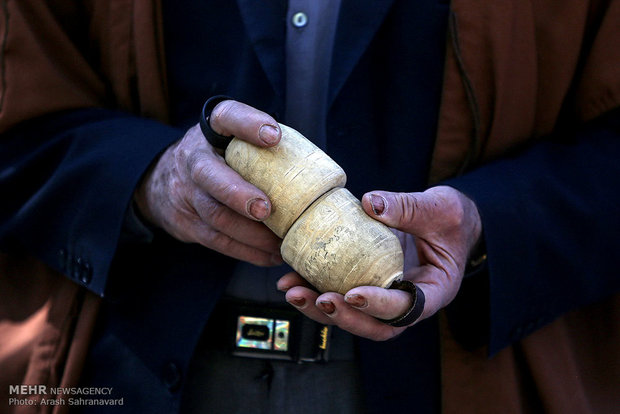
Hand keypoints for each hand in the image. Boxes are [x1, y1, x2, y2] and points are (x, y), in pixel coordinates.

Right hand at [134, 100, 283, 265]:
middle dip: (238, 194)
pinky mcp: (186, 222)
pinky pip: (217, 241)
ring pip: (215, 215)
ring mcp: (185, 192)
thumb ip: (260, 145)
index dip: (248, 124)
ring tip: (279, 243)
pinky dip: (247, 251)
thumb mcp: (230, 137)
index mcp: (211, 130)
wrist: (164, 181)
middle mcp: (193, 158)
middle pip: (209, 175)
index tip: (274, 135)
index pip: (227, 117)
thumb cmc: (219, 157)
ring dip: (251, 233)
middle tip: (266, 209)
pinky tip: (271, 256)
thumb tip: (314, 169)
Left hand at [277, 186, 481, 339]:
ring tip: (292, 291)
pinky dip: (315, 289)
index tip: (355, 294)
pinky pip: (340, 293)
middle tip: (318, 299)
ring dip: (321, 308)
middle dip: (344, 317)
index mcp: (435, 291)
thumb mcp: (440, 209)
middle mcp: (408, 302)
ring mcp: (385, 296)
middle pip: (375, 326)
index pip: (409, 309)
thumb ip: (408, 207)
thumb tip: (370, 203)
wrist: (446, 223)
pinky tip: (290, 278)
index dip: (381, 307)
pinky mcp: (367, 283)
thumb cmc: (450, 219)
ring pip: (353, 316)